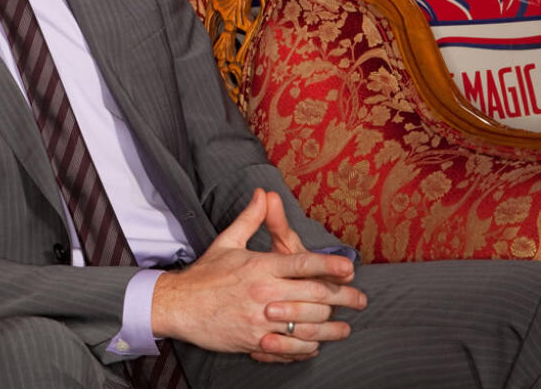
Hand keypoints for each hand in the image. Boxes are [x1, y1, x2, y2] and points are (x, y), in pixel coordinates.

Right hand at [151, 189, 365, 361]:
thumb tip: (263, 194)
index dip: (329, 265)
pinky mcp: (256, 341)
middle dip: (343, 298)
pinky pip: (291, 347)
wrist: (179, 305)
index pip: (302, 263)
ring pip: (308, 324)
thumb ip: (251, 218)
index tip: (349, 267)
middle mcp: (264, 292)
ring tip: (345, 326)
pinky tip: (317, 342)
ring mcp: (261, 319)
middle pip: (314, 295)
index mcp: (260, 266)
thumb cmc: (205, 274)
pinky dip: (308, 346)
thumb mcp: (227, 242)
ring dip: (332, 326)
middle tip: (361, 299)